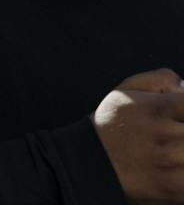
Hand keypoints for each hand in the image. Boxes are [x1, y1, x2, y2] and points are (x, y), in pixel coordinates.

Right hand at [95, 70, 183, 203]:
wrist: (92, 161)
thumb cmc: (112, 123)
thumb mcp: (127, 88)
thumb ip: (162, 79)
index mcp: (159, 107)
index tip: (182, 116)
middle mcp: (166, 134)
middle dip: (183, 129)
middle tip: (175, 131)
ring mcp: (170, 161)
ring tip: (174, 148)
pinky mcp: (172, 186)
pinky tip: (174, 164)